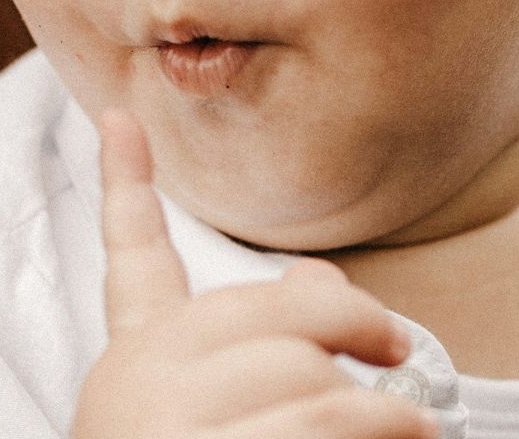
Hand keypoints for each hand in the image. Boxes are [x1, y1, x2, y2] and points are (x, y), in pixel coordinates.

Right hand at [71, 108, 438, 438]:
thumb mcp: (211, 422)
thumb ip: (256, 348)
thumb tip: (326, 284)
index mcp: (135, 368)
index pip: (130, 262)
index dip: (124, 184)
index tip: (119, 112)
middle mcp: (144, 388)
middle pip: (283, 316)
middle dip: (357, 331)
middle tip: (399, 356)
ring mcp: (177, 430)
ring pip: (329, 386)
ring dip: (393, 421)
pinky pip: (339, 432)